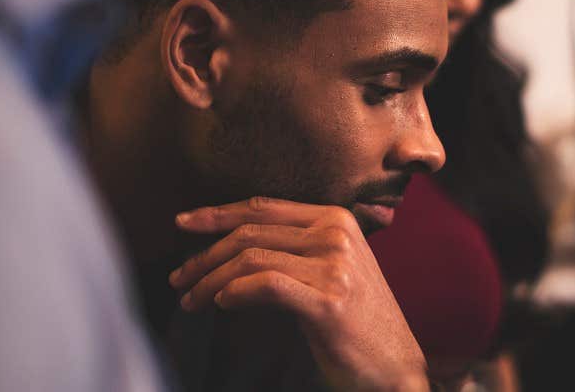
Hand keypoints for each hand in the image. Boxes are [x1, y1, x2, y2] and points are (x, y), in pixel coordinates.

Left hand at [171, 197, 428, 391]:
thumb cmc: (356, 323)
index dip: (217, 213)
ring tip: (191, 300)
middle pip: (251, 232)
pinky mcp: (329, 300)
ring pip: (251, 258)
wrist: (395, 367)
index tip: (183, 223)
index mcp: (335, 219)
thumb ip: (292, 249)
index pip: (263, 207)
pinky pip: (265, 285)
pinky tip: (221, 304)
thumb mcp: (329, 270)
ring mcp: (335, 265)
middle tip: (179, 278)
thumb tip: (228, 247)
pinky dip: (235, 292)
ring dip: (210, 280)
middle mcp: (336, 234)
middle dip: (205, 255)